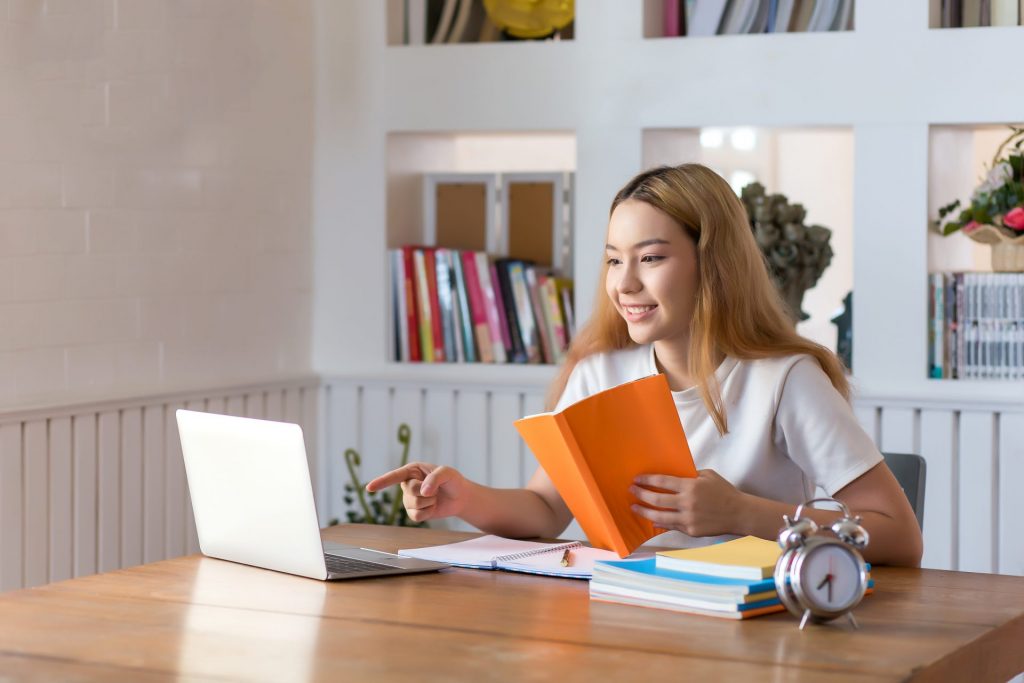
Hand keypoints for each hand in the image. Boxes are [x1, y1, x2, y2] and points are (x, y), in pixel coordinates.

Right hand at [365, 462, 467, 522]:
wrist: (460, 497)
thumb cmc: (452, 481)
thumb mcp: (447, 473)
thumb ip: (435, 478)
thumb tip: (423, 492)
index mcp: (412, 470)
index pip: (395, 476)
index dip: (382, 481)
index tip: (369, 488)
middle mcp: (408, 484)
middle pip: (410, 492)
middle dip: (426, 493)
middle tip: (436, 490)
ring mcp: (409, 499)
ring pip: (413, 506)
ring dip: (429, 503)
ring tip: (435, 498)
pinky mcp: (414, 512)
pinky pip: (416, 516)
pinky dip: (428, 513)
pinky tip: (432, 507)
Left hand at [629, 469, 747, 537]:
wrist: (739, 513)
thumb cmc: (723, 491)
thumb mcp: (708, 475)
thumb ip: (689, 475)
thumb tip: (671, 474)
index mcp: (691, 486)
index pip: (662, 482)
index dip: (647, 480)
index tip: (636, 479)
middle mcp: (687, 503)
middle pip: (657, 499)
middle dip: (641, 494)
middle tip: (631, 490)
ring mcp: (688, 518)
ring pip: (660, 517)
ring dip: (644, 512)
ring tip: (634, 507)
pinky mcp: (691, 531)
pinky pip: (671, 526)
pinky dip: (660, 523)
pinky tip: (652, 521)